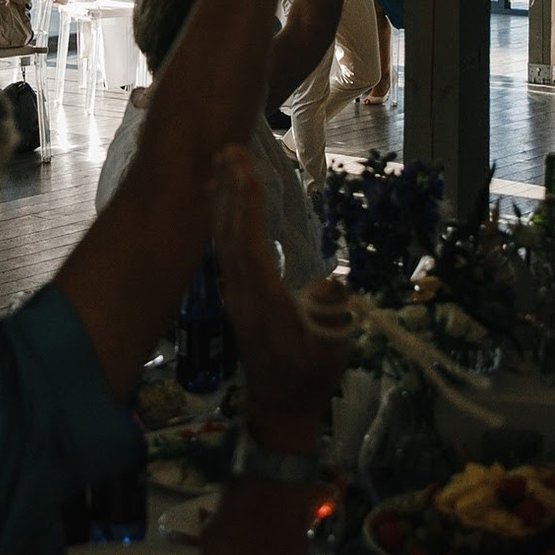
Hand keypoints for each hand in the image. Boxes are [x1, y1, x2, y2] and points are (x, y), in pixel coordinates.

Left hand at [210, 148, 347, 452]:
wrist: (281, 406)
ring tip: (223, 159)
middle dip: (228, 192)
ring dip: (222, 199)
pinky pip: (226, 248)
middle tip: (228, 149)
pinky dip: (224, 216)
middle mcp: (242, 293)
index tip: (244, 172)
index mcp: (264, 304)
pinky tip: (224, 194)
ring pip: (223, 239)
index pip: (250, 249)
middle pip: (229, 235)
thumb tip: (332, 282)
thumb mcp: (332, 352)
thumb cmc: (312, 377)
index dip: (245, 210)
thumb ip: (332, 316)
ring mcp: (235, 293)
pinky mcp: (235, 292)